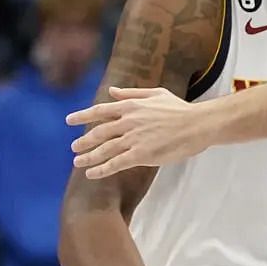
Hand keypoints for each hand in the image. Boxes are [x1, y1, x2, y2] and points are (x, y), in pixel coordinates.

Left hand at [67, 87, 212, 178]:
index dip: (82, 116)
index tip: (69, 121)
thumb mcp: (156, 94)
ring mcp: (133, 139)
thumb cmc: (180, 109)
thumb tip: (111, 91)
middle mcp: (128, 122)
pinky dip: (102, 169)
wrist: (197, 124)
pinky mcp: (141, 154)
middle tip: (73, 148)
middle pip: (98, 132)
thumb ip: (132, 93)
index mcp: (130, 106)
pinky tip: (93, 174)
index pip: (100, 111)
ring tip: (78, 163)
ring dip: (89, 157)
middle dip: (83, 141)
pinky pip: (116, 163)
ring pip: (104, 149)